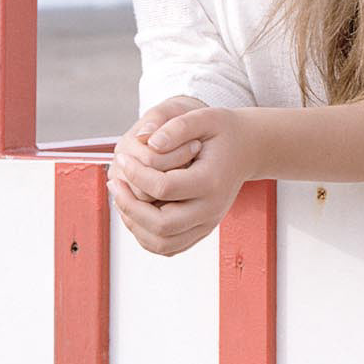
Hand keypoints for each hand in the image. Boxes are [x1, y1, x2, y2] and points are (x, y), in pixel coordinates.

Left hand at [109, 104, 261, 257]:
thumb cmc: (224, 132)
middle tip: (115, 183)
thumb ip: (178, 126)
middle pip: (161, 225)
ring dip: (134, 224)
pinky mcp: (201, 230)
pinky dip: (145, 234)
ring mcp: (207, 223)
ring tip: (121, 198)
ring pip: (161, 243)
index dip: (136, 174)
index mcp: (212, 180)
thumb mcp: (205, 117)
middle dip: (129, 206)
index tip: (123, 157)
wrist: (248, 149)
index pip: (165, 188)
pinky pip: (167, 246)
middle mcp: (211, 209)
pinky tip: (135, 210)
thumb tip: (151, 142)